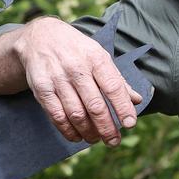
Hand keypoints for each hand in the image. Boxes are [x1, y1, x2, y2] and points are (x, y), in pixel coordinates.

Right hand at [14, 18, 141, 145]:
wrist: (40, 38)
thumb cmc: (78, 51)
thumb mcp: (100, 57)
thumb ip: (118, 80)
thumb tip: (137, 100)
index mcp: (96, 59)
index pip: (114, 87)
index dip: (123, 107)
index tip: (130, 124)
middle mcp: (77, 69)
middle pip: (95, 105)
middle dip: (106, 127)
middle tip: (114, 141)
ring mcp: (57, 79)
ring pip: (75, 113)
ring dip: (88, 131)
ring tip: (97, 139)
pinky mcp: (41, 89)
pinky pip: (56, 115)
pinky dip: (68, 130)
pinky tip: (77, 136)